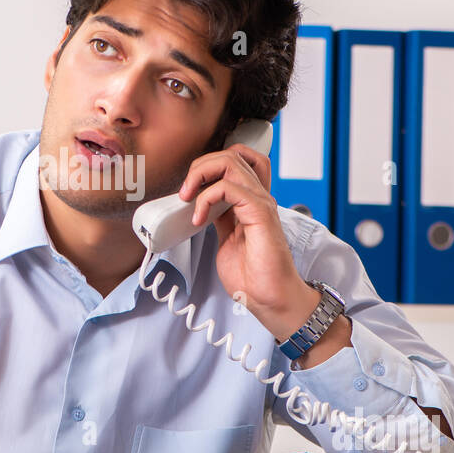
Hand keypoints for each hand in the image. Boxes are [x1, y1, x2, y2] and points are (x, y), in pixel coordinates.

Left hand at [176, 143, 313, 339]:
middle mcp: (258, 197)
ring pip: (231, 161)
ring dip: (200, 174)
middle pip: (233, 153)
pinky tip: (199, 217)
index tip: (191, 187)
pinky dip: (206, 198)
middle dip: (200, 165)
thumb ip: (218, 218)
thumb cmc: (252, 276)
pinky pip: (230, 187)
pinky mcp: (260, 213)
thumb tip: (198, 205)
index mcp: (251, 201)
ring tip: (188, 198)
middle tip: (184, 191)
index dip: (210, 164)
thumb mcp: (226, 239)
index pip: (238, 160)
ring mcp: (261, 202)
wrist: (269, 299)